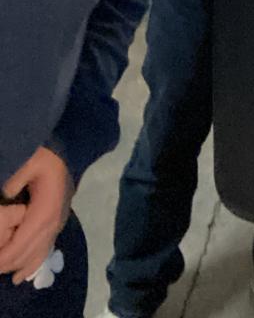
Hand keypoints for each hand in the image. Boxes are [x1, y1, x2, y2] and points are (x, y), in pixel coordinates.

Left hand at [0, 147, 72, 282]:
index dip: (2, 258)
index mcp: (44, 213)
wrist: (70, 154)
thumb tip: (4, 197)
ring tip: (0, 271)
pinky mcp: (57, 226)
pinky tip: (19, 275)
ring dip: (16, 267)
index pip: (19, 245)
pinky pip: (43, 252)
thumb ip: (15, 181)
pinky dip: (30, 265)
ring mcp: (56, 227)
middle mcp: (52, 225)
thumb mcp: (30, 163)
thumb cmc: (48, 159)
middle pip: (26, 255)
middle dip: (6, 265)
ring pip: (35, 257)